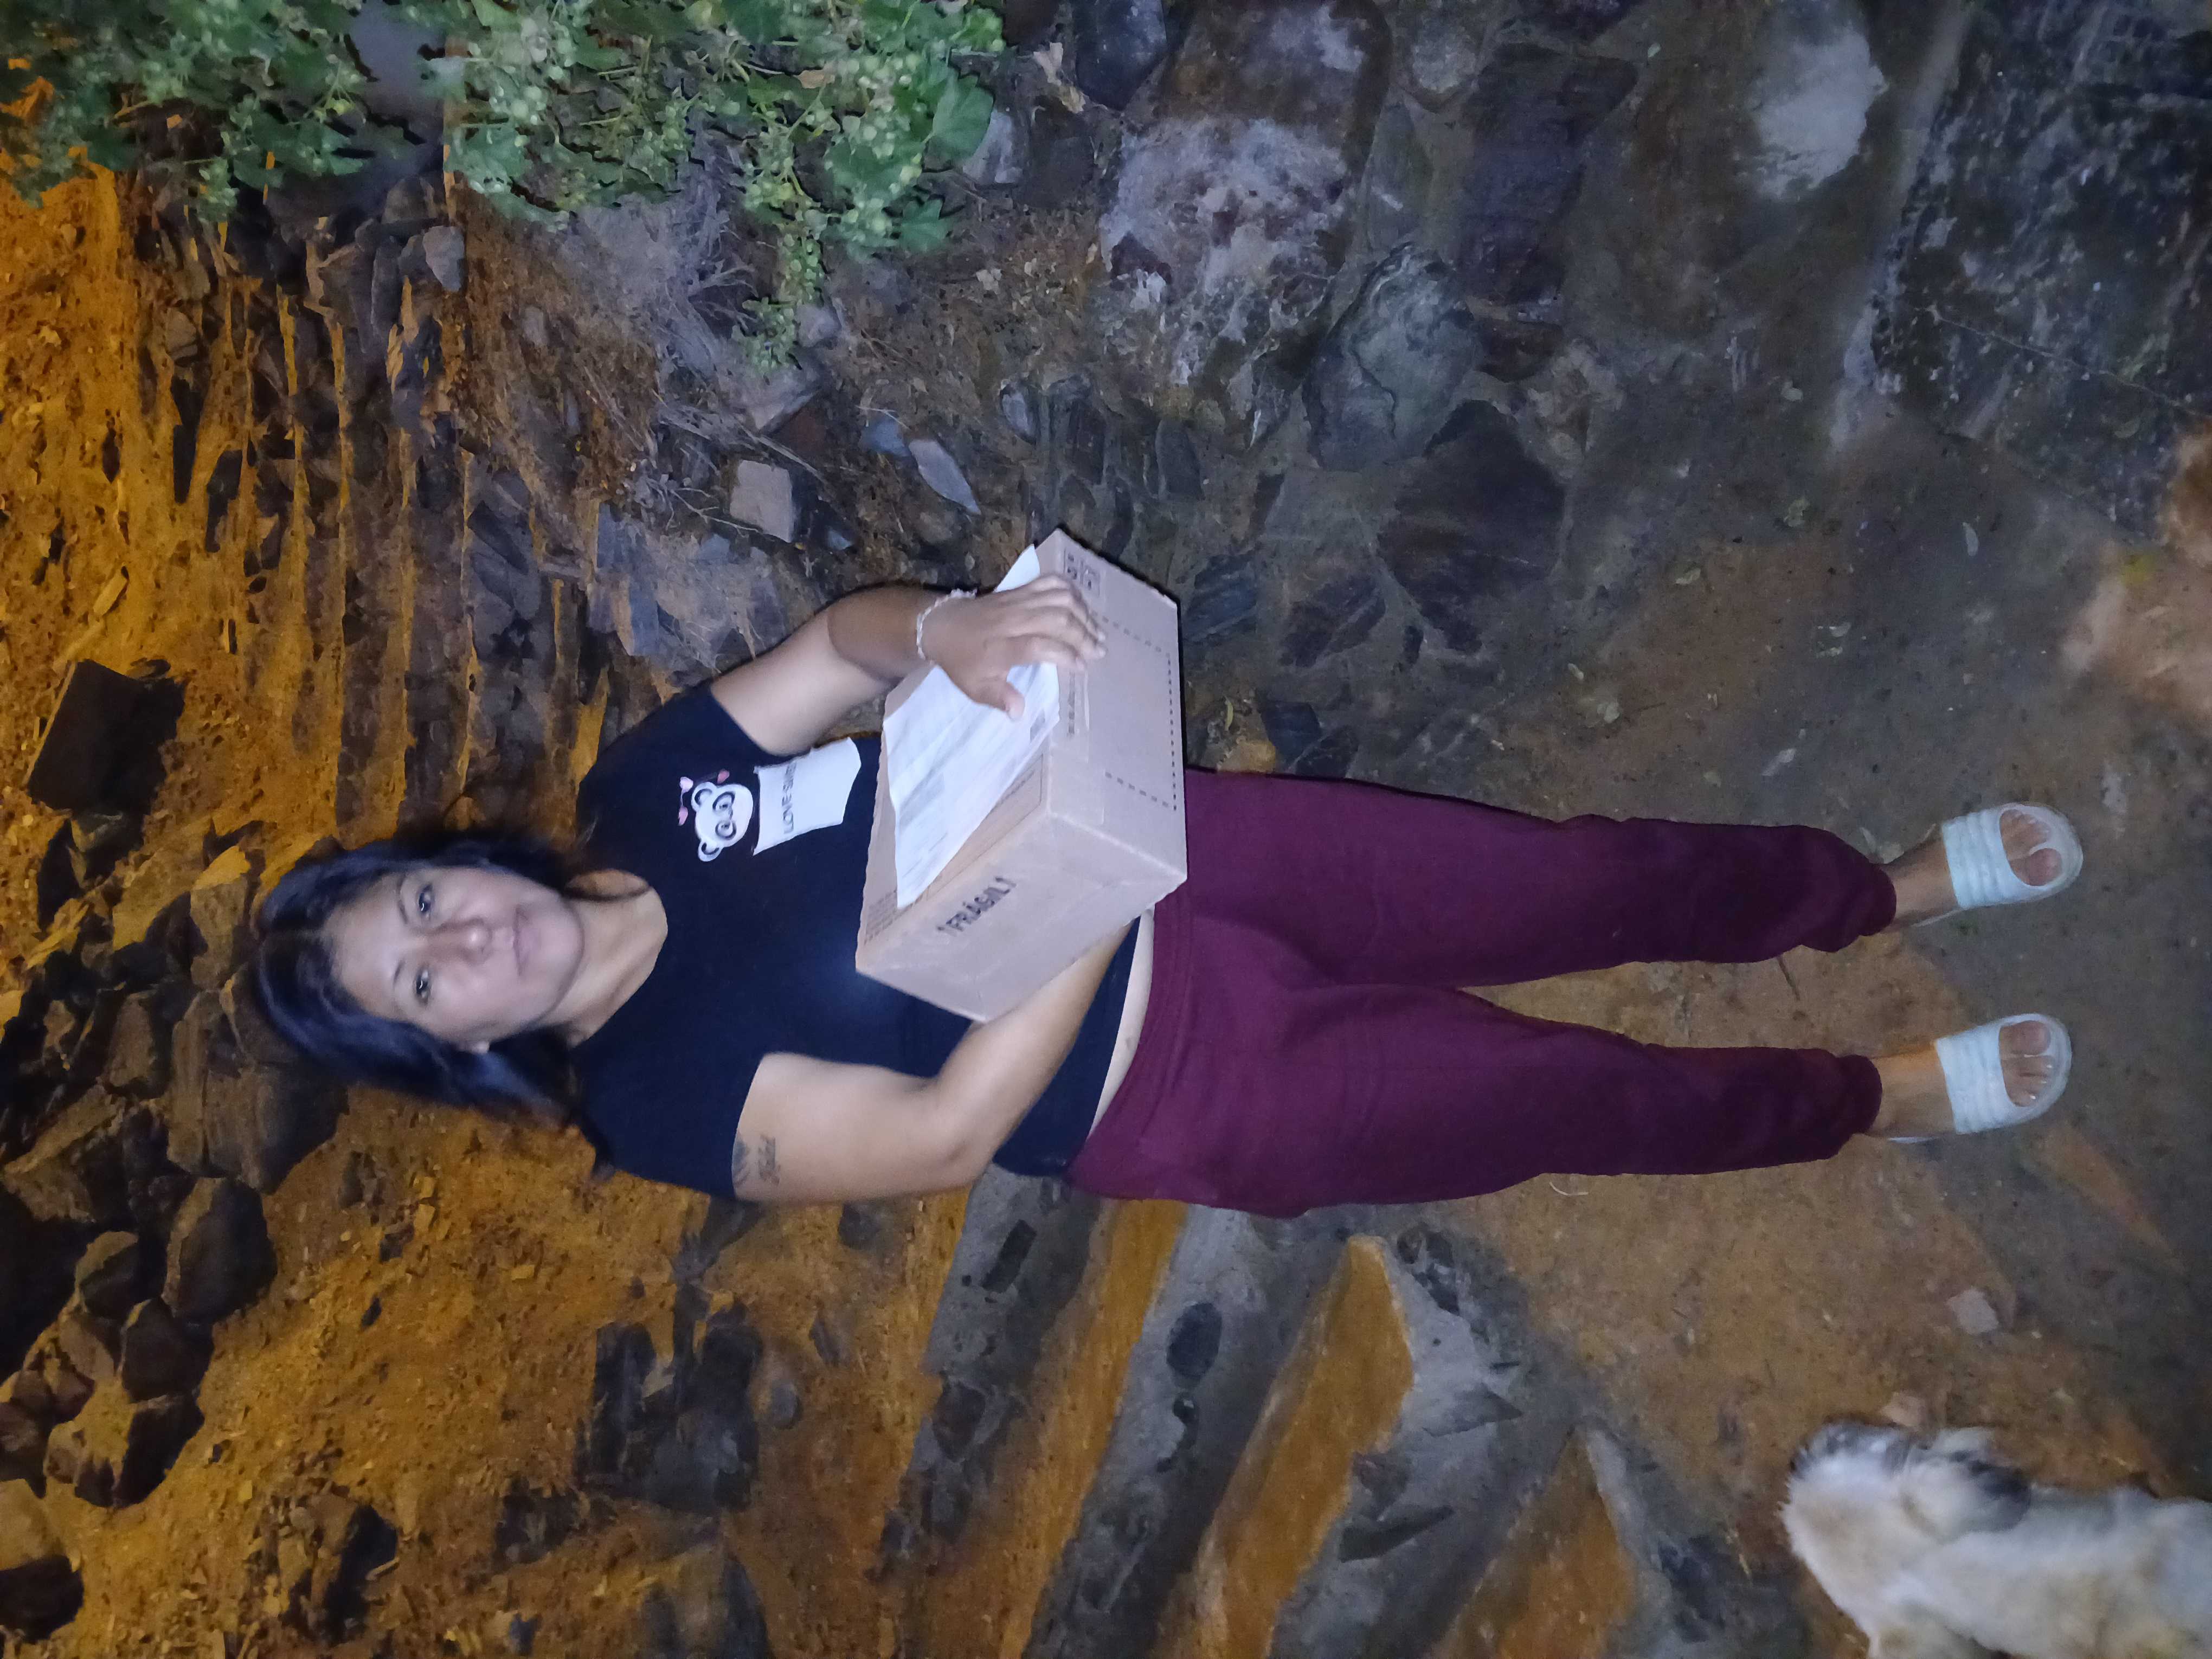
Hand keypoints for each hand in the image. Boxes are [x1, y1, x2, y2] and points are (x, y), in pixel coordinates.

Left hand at [921, 576, 1105, 717]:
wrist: (941, 625)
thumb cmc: (962, 661)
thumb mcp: (974, 688)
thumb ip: (999, 699)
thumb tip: (1020, 713)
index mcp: (1001, 646)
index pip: (1039, 646)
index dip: (1064, 655)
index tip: (1081, 667)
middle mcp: (1012, 620)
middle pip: (1056, 618)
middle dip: (1083, 635)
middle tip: (1099, 652)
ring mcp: (1017, 601)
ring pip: (1058, 598)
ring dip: (1083, 614)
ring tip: (1097, 632)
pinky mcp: (1019, 589)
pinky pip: (1049, 582)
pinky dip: (1070, 591)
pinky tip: (1082, 606)